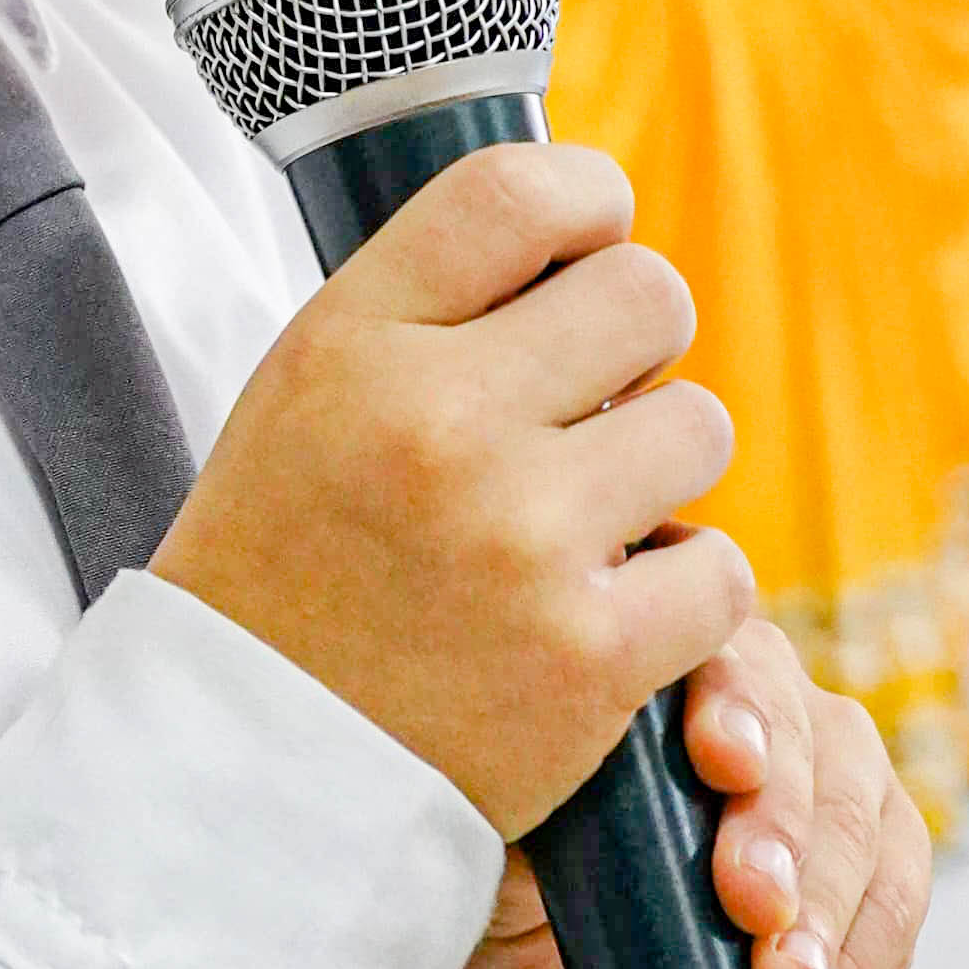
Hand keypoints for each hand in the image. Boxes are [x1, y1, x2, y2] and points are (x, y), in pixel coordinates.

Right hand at [155, 140, 748, 836]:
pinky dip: (683, 597)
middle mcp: (437, 422)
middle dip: (637, 347)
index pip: (519, 191)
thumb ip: (425, 312)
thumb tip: (578, 236)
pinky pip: (720, 569)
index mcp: (352, 344)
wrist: (247, 778)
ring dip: (660, 471)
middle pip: (648, 295)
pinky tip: (609, 613)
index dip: (587, 202)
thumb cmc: (283, 576)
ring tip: (585, 521)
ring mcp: (521, 538)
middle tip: (591, 408)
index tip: (590, 242)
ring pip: (701, 427)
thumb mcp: (303, 398)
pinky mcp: (589, 654)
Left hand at [453, 613, 933, 968]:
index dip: (732, 707)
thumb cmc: (526, 881)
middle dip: (782, 827)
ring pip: (861, 815)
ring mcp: (827, 765)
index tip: (721, 764)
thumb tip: (549, 795)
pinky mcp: (875, 848)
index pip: (721, 658)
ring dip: (826, 908)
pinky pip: (897, 891)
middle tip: (752, 904)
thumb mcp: (505, 841)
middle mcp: (758, 694)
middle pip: (805, 736)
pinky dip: (855, 957)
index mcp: (663, 665)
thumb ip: (533, 805)